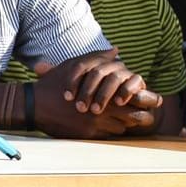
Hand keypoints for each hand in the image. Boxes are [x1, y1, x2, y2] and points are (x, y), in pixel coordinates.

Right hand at [31, 51, 158, 136]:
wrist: (34, 105)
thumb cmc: (55, 83)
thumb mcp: (75, 66)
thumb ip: (98, 58)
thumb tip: (116, 51)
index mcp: (105, 91)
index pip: (138, 98)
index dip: (148, 99)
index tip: (152, 99)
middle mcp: (104, 109)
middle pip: (137, 117)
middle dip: (144, 116)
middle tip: (147, 114)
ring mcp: (96, 124)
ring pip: (123, 127)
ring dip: (125, 123)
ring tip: (125, 118)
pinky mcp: (88, 135)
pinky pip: (109, 135)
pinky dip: (111, 130)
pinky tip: (107, 124)